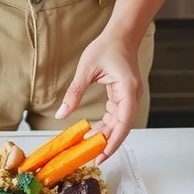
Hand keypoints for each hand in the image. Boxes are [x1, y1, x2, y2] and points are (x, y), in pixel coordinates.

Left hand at [55, 32, 141, 161]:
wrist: (121, 35)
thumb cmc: (107, 46)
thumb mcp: (86, 69)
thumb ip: (74, 93)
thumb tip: (61, 114)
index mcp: (127, 90)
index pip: (123, 123)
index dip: (113, 141)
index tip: (102, 155)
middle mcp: (132, 96)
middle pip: (123, 128)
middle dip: (110, 144)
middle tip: (94, 158)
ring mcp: (130, 97)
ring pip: (120, 124)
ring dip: (107, 136)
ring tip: (91, 148)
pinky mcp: (124, 97)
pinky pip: (118, 116)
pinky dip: (107, 126)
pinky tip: (95, 133)